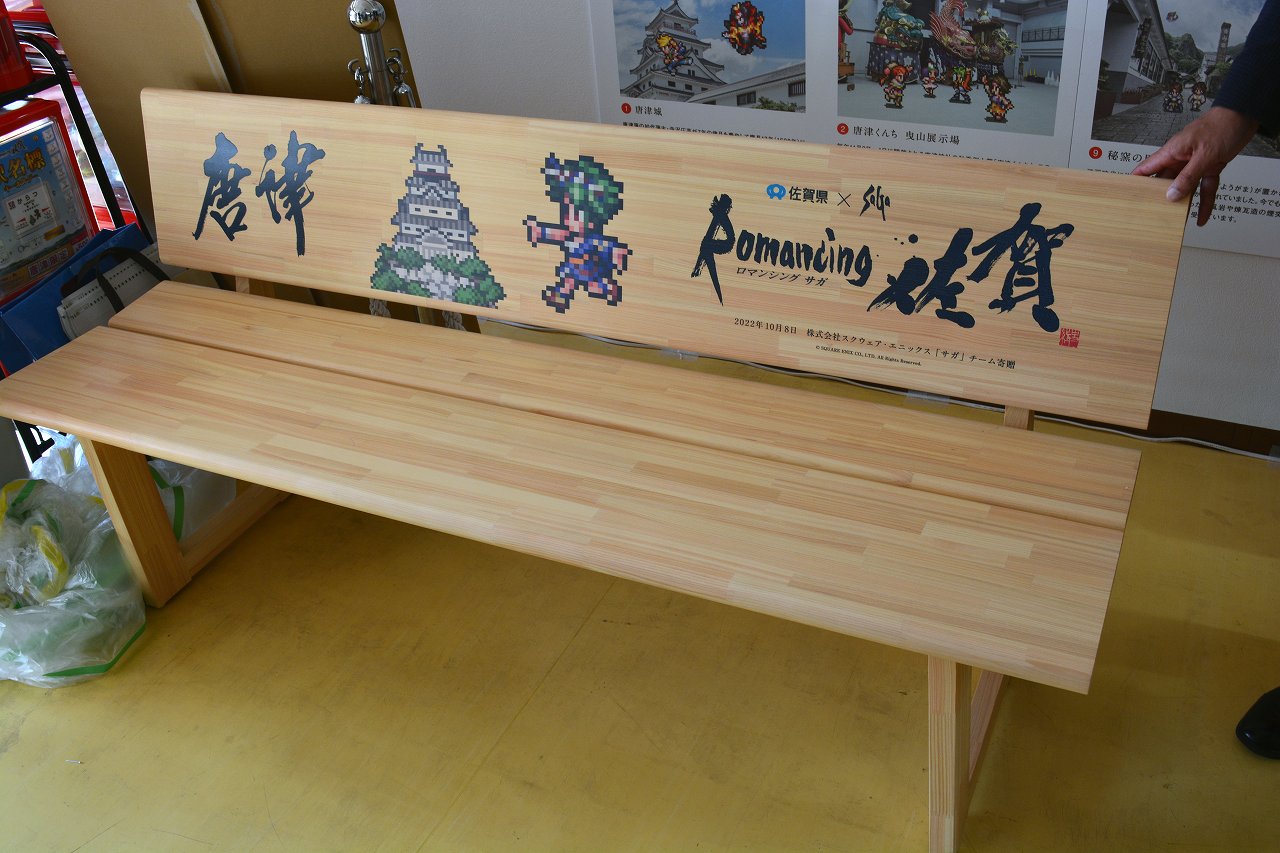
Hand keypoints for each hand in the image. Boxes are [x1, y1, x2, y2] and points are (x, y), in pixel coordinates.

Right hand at [1132, 106, 1259, 225]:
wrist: (1244, 116)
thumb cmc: (1221, 127)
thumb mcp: (1204, 155)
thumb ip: (1188, 177)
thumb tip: (1171, 195)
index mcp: (1172, 152)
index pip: (1146, 169)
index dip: (1135, 181)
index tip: (1127, 196)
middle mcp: (1181, 159)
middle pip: (1165, 182)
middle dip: (1159, 197)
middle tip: (1152, 214)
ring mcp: (1195, 164)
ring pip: (1185, 187)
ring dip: (1183, 203)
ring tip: (1177, 220)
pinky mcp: (1210, 167)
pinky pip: (1205, 188)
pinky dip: (1205, 202)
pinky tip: (1203, 216)